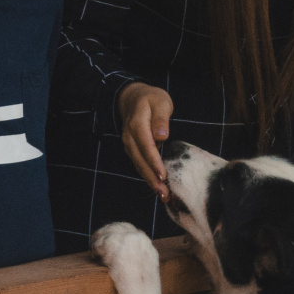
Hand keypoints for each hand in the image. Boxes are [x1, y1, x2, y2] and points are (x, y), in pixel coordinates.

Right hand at [118, 82, 174, 197]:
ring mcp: (129, 145)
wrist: (132, 98)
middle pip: (140, 160)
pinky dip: (148, 176)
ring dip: (150, 181)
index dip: (153, 161)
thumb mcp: (160, 101)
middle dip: (152, 178)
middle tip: (164, 194)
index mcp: (137, 123)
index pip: (146, 145)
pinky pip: (139, 164)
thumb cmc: (151, 99)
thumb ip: (161, 118)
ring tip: (163, 195)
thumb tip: (162, 135)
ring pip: (138, 165)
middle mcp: (129, 137)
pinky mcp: (131, 150)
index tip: (162, 175)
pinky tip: (158, 187)